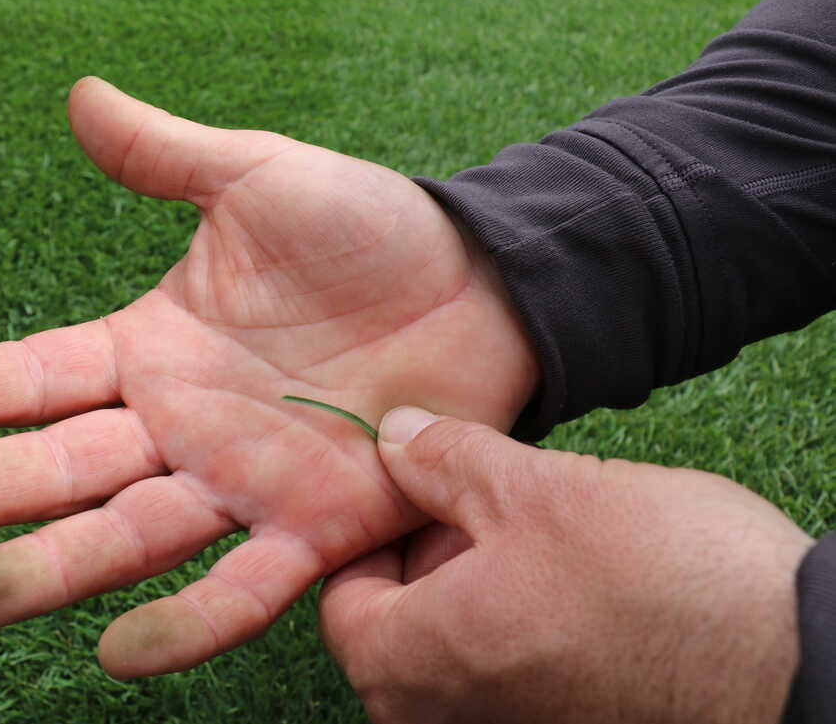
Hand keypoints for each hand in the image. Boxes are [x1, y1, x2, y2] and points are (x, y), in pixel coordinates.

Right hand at [0, 78, 539, 676]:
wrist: (482, 283)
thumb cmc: (372, 230)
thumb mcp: (259, 177)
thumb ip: (168, 156)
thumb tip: (79, 96)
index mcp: (156, 345)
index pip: (36, 375)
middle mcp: (183, 424)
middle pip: (60, 467)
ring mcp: (243, 481)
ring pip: (127, 534)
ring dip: (46, 569)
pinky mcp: (316, 524)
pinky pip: (243, 584)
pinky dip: (189, 621)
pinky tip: (119, 651)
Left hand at [320, 409, 812, 723]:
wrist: (797, 664)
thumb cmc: (658, 582)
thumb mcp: (534, 490)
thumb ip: (445, 462)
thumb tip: (394, 439)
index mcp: (414, 666)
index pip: (344, 601)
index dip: (381, 535)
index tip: (427, 493)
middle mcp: (444, 723)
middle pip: (397, 627)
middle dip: (435, 557)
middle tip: (495, 504)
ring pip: (456, 649)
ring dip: (482, 585)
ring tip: (545, 536)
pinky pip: (509, 675)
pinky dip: (523, 625)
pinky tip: (580, 582)